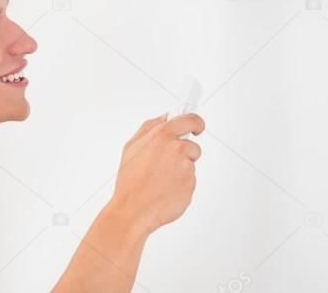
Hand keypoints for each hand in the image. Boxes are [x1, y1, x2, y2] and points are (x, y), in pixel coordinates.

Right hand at [109, 112, 205, 234]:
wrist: (133, 210)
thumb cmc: (130, 182)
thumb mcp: (131, 147)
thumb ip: (149, 127)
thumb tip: (164, 117)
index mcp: (162, 136)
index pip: (190, 119)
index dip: (196, 123)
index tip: (197, 126)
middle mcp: (176, 149)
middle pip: (193, 146)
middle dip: (184, 153)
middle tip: (168, 163)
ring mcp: (185, 168)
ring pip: (190, 166)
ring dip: (180, 171)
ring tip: (161, 180)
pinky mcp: (190, 185)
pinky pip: (189, 182)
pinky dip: (180, 186)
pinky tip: (165, 190)